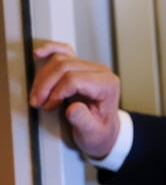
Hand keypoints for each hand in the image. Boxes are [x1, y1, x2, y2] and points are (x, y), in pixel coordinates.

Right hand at [29, 41, 120, 158]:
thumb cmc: (100, 132)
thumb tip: (72, 108)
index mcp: (108, 85)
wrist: (105, 131)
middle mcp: (101, 71)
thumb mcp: (93, 134)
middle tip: (37, 102)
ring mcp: (91, 67)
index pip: (75, 79)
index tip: (49, 107)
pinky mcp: (81, 67)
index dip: (57, 93)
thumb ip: (84, 122)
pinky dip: (51, 50)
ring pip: (61, 59)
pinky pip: (65, 51)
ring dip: (43, 76)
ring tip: (38, 95)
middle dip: (46, 85)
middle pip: (65, 67)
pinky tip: (39, 53)